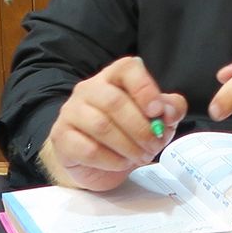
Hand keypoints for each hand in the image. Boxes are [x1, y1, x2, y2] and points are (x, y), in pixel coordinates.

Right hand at [41, 56, 186, 190]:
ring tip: (141, 156)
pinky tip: (122, 163)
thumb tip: (169, 110)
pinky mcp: (61, 137)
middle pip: (114, 101)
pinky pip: (88, 149)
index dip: (145, 89)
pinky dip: (112, 160)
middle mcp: (89, 89)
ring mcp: (71, 111)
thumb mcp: (155, 119)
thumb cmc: (127, 132)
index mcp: (113, 77)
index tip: (158, 112)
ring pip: (101, 126)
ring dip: (128, 146)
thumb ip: (169, 109)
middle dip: (140, 128)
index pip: (127, 68)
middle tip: (155, 145)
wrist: (96, 162)